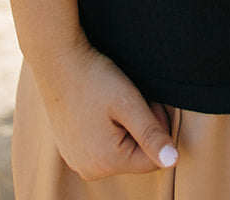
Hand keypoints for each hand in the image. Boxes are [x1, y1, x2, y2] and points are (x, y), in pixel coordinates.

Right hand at [31, 38, 177, 179]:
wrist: (57, 60)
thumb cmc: (93, 78)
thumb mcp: (129, 102)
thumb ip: (152, 134)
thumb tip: (172, 161)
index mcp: (106, 162)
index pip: (153, 160)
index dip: (157, 128)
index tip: (146, 102)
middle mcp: (89, 169)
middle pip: (134, 156)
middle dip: (140, 128)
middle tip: (130, 99)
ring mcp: (76, 160)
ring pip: (119, 150)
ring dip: (124, 127)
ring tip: (113, 101)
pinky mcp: (70, 149)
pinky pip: (100, 145)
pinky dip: (106, 128)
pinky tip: (98, 107)